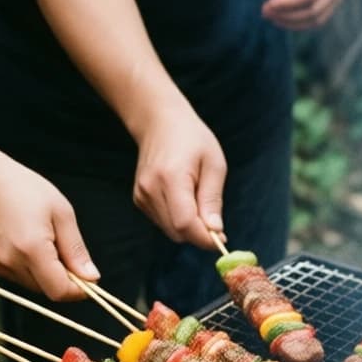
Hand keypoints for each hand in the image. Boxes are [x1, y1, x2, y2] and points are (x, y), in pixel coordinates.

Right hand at [0, 156, 99, 300]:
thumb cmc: (25, 189)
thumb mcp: (61, 214)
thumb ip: (76, 250)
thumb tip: (93, 278)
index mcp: (32, 249)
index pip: (60, 291)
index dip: (78, 290)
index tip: (90, 278)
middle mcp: (11, 262)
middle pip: (48, 291)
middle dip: (65, 280)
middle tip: (67, 252)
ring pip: (35, 286)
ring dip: (48, 274)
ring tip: (47, 242)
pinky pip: (20, 277)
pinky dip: (32, 269)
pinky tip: (30, 243)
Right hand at [131, 96, 227, 249]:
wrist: (159, 122)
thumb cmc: (192, 139)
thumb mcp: (214, 164)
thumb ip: (212, 199)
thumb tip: (215, 231)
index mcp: (170, 178)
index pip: (185, 223)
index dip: (205, 238)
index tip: (222, 239)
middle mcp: (150, 189)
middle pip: (178, 232)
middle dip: (199, 234)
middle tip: (215, 221)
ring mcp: (141, 195)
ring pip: (171, 231)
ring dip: (189, 227)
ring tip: (197, 198)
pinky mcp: (139, 199)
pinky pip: (164, 223)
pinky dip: (178, 220)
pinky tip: (184, 198)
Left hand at [262, 0, 348, 29]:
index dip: (287, 3)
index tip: (267, 4)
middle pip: (313, 10)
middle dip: (287, 15)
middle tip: (265, 11)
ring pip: (317, 20)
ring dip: (292, 22)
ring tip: (271, 16)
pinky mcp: (334, 1)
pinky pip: (318, 19)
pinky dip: (300, 22)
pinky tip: (283, 16)